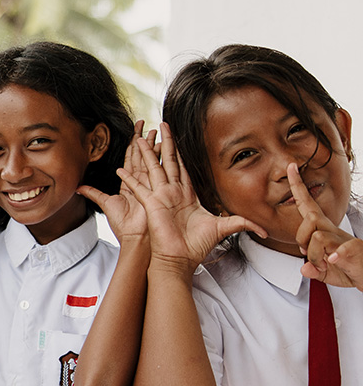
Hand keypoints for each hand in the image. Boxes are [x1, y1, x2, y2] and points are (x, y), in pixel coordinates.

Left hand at [77, 121, 155, 242]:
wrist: (135, 236)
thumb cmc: (122, 224)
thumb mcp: (105, 203)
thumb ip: (92, 193)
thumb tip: (77, 188)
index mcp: (128, 181)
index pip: (130, 158)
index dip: (132, 144)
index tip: (135, 130)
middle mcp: (139, 180)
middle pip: (142, 154)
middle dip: (144, 138)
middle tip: (148, 124)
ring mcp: (149, 183)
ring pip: (150, 158)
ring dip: (153, 144)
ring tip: (157, 129)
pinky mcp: (155, 187)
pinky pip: (157, 168)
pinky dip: (159, 156)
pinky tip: (162, 144)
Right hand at [118, 122, 265, 271]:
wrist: (180, 259)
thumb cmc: (197, 246)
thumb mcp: (224, 229)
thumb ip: (242, 223)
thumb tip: (264, 230)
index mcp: (186, 195)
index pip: (183, 168)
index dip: (181, 152)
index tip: (177, 138)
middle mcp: (172, 193)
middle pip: (167, 162)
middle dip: (166, 143)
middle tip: (163, 125)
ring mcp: (160, 197)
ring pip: (152, 169)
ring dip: (146, 153)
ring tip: (140, 138)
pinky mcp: (151, 204)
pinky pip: (139, 188)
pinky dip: (130, 179)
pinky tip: (121, 169)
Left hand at [289, 164, 362, 288]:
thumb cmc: (350, 271)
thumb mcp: (327, 273)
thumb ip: (313, 270)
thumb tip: (305, 269)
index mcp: (325, 231)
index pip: (307, 206)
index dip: (298, 187)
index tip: (291, 167)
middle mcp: (334, 230)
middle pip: (309, 218)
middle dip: (300, 238)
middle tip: (308, 255)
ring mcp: (344, 239)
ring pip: (316, 236)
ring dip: (314, 256)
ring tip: (324, 265)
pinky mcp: (354, 249)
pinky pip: (338, 249)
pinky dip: (334, 256)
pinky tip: (333, 260)